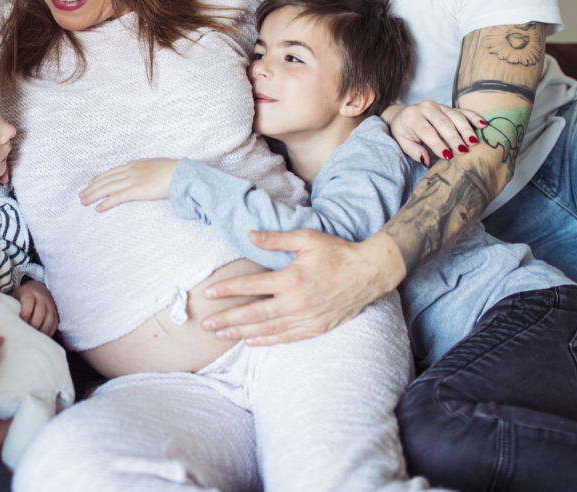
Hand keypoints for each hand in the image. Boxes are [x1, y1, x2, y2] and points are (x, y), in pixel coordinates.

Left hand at [13, 280, 58, 335]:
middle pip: (40, 311)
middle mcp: (41, 297)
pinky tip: (42, 337)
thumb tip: (1, 322)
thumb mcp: (14, 297)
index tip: (21, 320)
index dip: (26, 311)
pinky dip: (49, 331)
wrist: (36, 289)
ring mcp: (50, 305)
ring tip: (34, 337)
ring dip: (42, 330)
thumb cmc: (21, 298)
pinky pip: (54, 323)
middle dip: (33, 324)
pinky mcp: (55, 313)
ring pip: (49, 318)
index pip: (29, 300)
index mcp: (29, 292)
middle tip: (26, 333)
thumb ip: (10, 307)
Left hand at [79, 158, 178, 210]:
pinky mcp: (137, 191)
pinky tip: (98, 208)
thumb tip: (130, 163)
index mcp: (135, 165)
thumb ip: (141, 163)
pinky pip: (117, 197)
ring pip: (108, 188)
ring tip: (83, 201)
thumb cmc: (172, 170)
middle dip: (92, 187)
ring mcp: (133, 180)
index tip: (90, 181)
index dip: (100, 177)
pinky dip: (106, 203)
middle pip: (106, 179)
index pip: (112, 171)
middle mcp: (131, 171)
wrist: (181, 173)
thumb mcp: (154, 163)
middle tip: (81, 194)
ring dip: (94, 195)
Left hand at [201, 230, 401, 345]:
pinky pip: (286, 338)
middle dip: (228, 319)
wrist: (370, 273)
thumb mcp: (306, 239)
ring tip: (221, 334)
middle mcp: (297, 303)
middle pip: (255, 314)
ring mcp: (307, 319)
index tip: (209, 293)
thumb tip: (250, 235)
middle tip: (206, 324)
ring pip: (268, 329)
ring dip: (242, 332)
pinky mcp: (316, 328)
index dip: (228, 290)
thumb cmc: (337, 252)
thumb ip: (276, 239)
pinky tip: (250, 342)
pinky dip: (267, 341)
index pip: (252, 286)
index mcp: (292, 279)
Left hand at [381, 101, 486, 165]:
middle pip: (443, 123)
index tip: (448, 156)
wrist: (403, 115)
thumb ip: (414, 151)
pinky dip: (474, 117)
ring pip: (455, 116)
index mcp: (413, 117)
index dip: (438, 144)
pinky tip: (483, 125)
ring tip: (474, 142)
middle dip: (454, 138)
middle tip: (463, 151)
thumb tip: (427, 161)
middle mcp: (426, 108)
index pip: (427, 131)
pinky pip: (463, 111)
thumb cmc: (404, 131)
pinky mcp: (448, 107)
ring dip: (466, 129)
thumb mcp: (402, 142)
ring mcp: (439, 105)